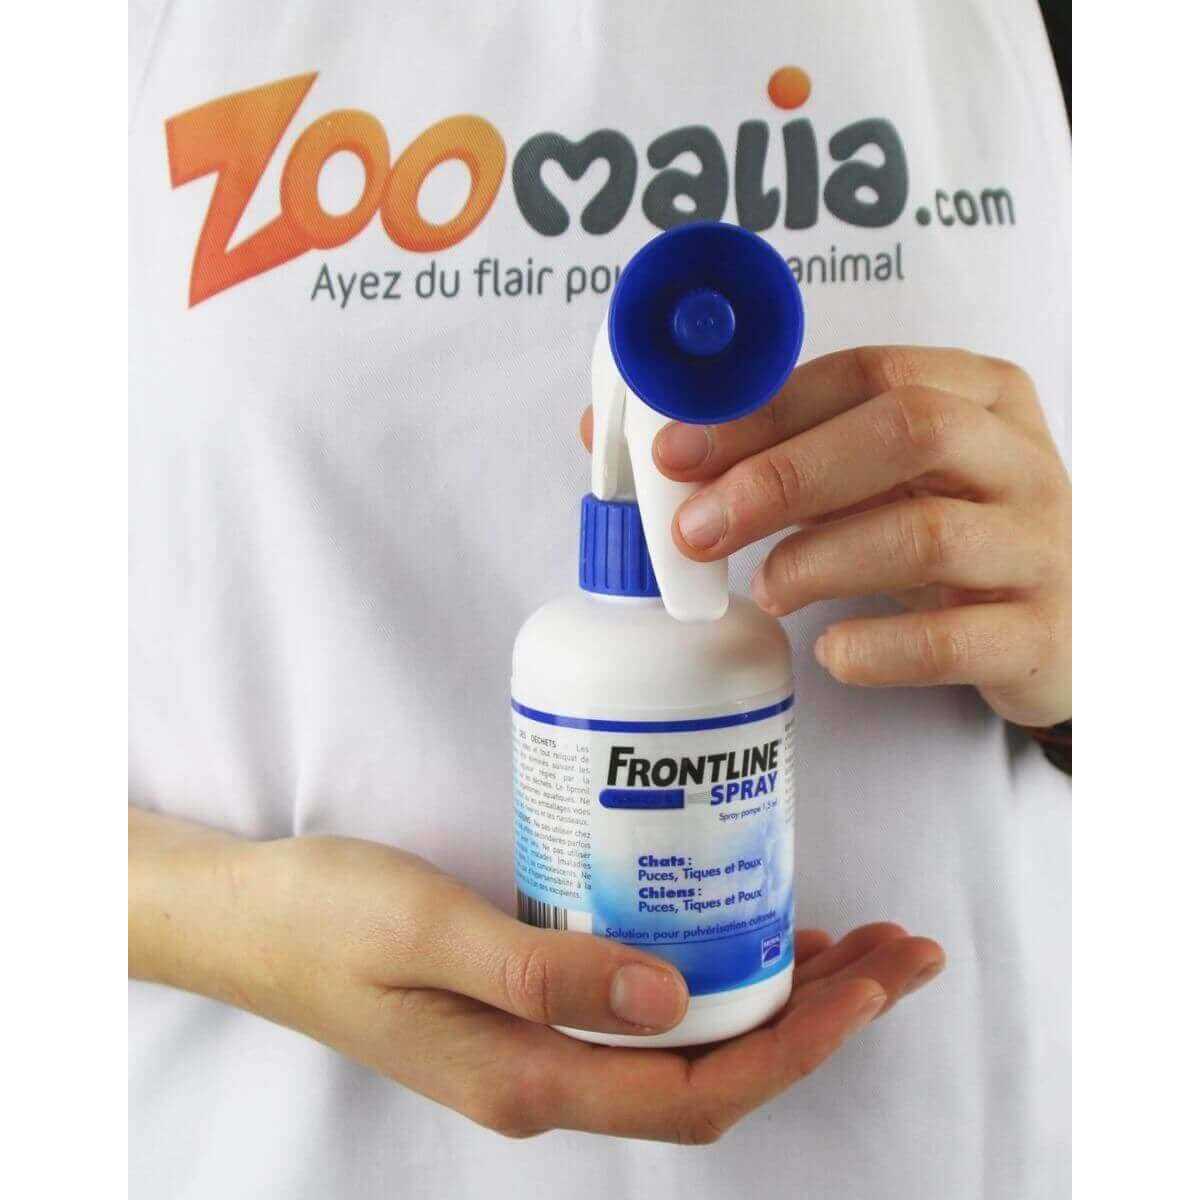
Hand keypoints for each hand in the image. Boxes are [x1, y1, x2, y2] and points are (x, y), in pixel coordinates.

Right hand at [131, 811, 943, 1142]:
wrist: (249, 919)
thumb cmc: (328, 918)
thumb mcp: (428, 931)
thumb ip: (546, 971)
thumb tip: (676, 999)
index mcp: (528, 1076)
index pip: (697, 1090)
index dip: (797, 1044)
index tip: (870, 983)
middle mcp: (547, 1077)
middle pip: (715, 1076)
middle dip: (819, 1023)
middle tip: (898, 957)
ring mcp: (540, 1046)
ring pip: (692, 1045)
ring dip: (780, 1001)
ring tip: (856, 948)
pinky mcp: (531, 1004)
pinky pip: (651, 1012)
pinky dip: (717, 983)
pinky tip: (746, 939)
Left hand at [586, 346, 1070, 727]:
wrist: (1067, 627)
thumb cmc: (957, 534)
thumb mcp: (891, 478)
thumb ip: (796, 455)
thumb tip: (653, 448)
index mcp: (979, 396)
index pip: (867, 373)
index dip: (764, 409)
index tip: (678, 453)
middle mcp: (1018, 460)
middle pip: (904, 432)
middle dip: (783, 475)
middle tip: (700, 526)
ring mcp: (1038, 546)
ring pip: (924, 533)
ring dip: (818, 560)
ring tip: (766, 589)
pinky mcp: (1038, 632)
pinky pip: (951, 639)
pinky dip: (875, 648)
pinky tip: (832, 652)